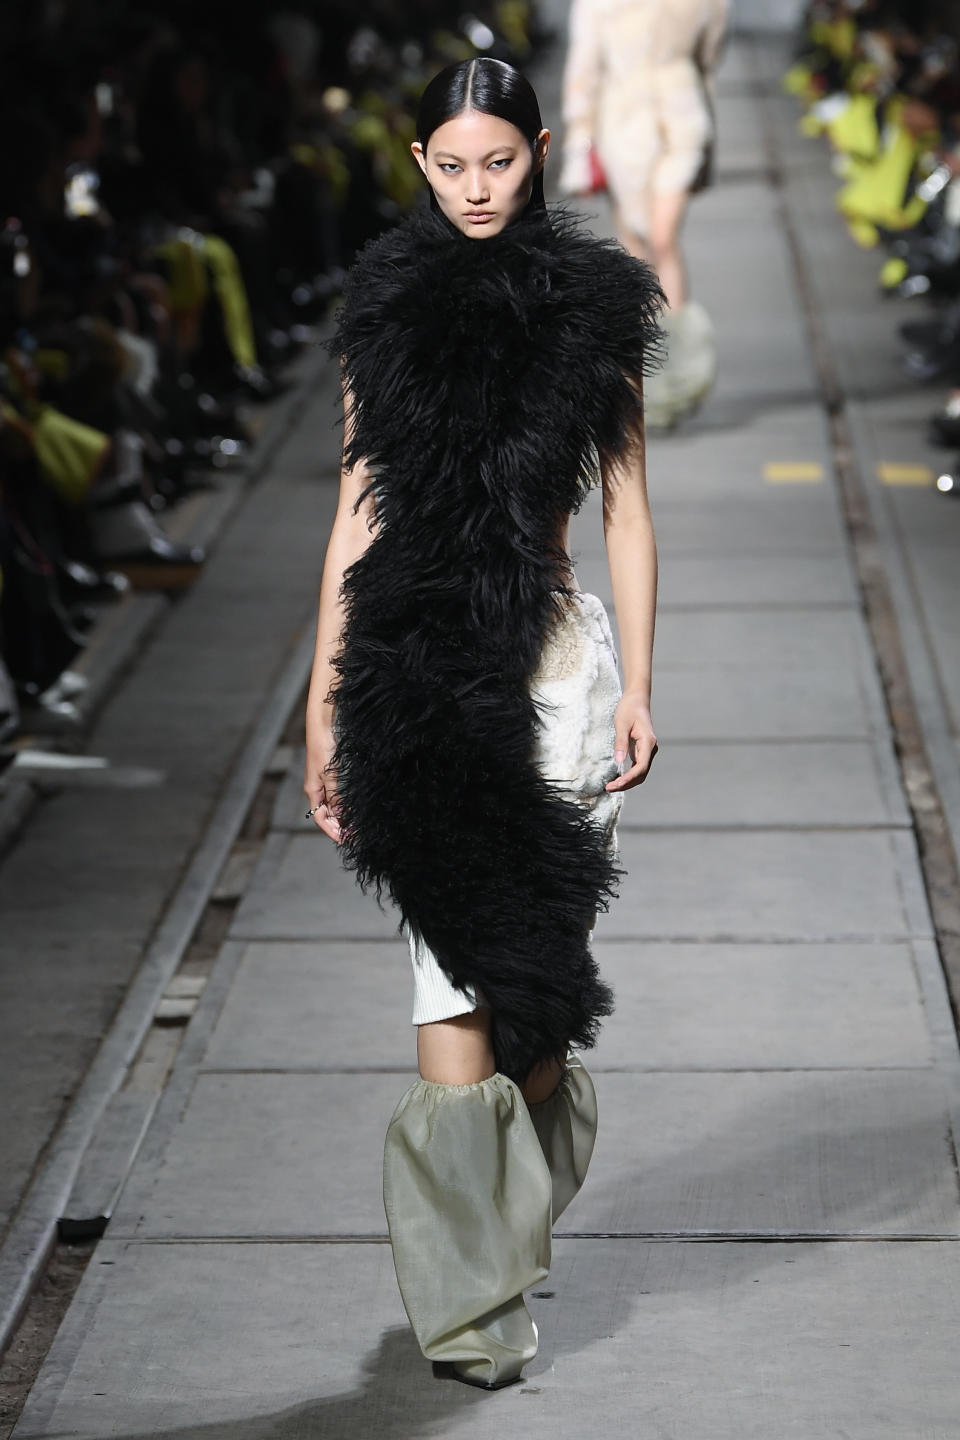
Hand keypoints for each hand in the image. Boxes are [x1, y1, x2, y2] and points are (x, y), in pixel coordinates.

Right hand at [304, 723, 342, 842]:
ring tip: (354, 826)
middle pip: (325, 815)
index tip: (344, 839)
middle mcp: (315, 790)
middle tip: (353, 836)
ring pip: (330, 807)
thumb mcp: (331, 775)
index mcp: (312, 791)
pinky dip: (342, 806)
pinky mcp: (328, 776)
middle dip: (337, 827)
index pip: (319, 818)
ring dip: (340, 818)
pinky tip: (351, 810)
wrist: (321, 729)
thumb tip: (340, 815)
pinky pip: (334, 797)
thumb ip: (335, 796)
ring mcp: (321, 783)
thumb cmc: (324, 750)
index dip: (331, 830)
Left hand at [605, 693, 657, 791]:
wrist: (636, 699)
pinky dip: (628, 775)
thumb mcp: (622, 724)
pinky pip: (637, 767)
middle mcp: (650, 749)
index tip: (615, 784)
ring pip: (640, 772)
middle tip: (609, 788)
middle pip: (641, 774)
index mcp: (648, 743)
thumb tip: (618, 761)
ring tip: (611, 786)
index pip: (641, 767)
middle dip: (627, 784)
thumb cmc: (629, 709)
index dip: (629, 779)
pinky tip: (617, 778)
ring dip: (627, 781)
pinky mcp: (641, 750)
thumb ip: (621, 743)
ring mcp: (647, 750)